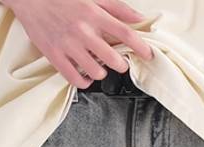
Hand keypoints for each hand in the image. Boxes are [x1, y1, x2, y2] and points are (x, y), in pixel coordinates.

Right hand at [7, 0, 153, 88]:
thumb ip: (117, 7)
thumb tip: (138, 17)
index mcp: (94, 15)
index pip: (126, 34)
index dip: (141, 47)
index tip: (148, 55)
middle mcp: (83, 31)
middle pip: (114, 59)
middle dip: (121, 63)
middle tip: (119, 61)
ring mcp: (69, 46)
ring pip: (96, 72)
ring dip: (102, 72)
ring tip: (98, 65)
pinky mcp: (55, 56)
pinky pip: (76, 79)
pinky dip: (85, 82)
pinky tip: (86, 76)